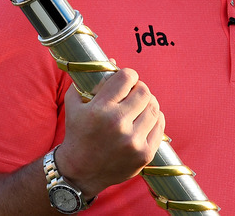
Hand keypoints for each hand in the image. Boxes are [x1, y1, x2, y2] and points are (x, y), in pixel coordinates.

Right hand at [56, 66, 165, 197]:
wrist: (79, 173)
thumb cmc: (77, 134)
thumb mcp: (74, 104)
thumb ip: (90, 80)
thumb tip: (114, 60)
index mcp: (100, 109)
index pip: (127, 77)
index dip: (128, 75)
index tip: (125, 80)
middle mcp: (117, 124)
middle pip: (144, 91)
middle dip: (139, 89)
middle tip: (133, 94)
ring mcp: (132, 141)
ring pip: (155, 107)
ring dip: (147, 104)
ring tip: (138, 107)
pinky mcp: (144, 154)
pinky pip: (160, 126)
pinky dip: (154, 119)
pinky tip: (144, 120)